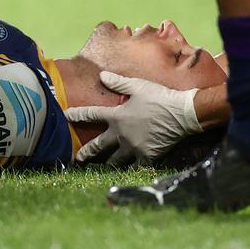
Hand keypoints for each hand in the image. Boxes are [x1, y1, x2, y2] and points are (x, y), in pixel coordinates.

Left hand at [64, 71, 200, 165]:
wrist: (182, 114)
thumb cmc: (160, 97)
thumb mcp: (138, 86)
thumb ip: (118, 82)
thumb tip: (102, 76)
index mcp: (117, 116)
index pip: (92, 114)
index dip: (78, 115)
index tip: (66, 116)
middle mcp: (121, 135)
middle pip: (99, 146)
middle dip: (86, 152)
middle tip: (77, 158)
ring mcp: (133, 148)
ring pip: (115, 160)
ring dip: (108, 163)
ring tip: (102, 167)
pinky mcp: (147, 157)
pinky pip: (135, 166)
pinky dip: (131, 169)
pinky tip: (128, 172)